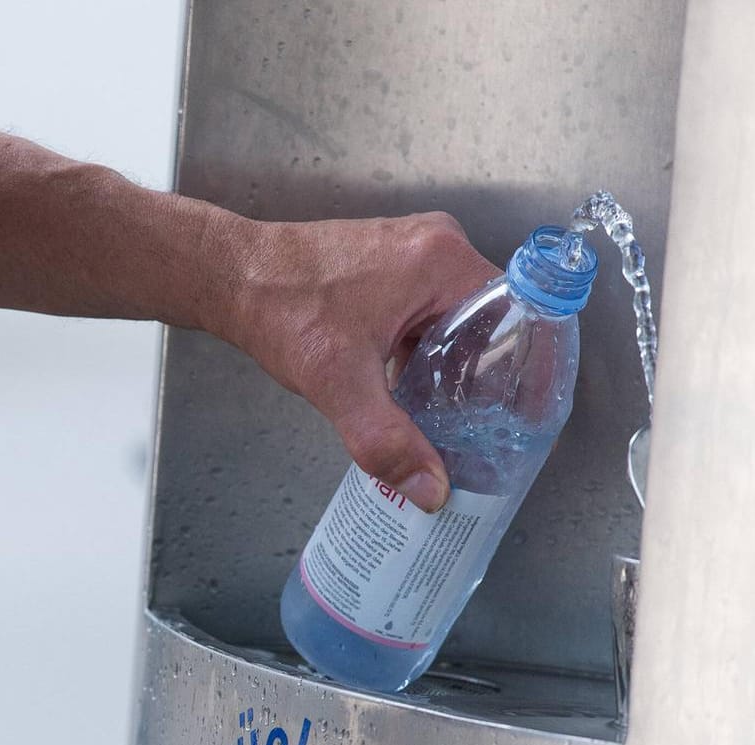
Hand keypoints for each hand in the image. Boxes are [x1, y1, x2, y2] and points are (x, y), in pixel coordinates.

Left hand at [212, 212, 500, 511]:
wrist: (229, 276)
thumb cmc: (280, 307)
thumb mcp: (339, 383)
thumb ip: (386, 440)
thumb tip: (430, 489)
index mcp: (441, 261)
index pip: (518, 318)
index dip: (525, 370)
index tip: (525, 416)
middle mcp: (435, 247)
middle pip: (489, 323)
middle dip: (486, 379)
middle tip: (488, 433)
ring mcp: (410, 253)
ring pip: (456, 322)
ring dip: (453, 369)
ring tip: (453, 423)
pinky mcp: (387, 267)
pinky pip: (428, 314)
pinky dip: (424, 353)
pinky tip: (413, 395)